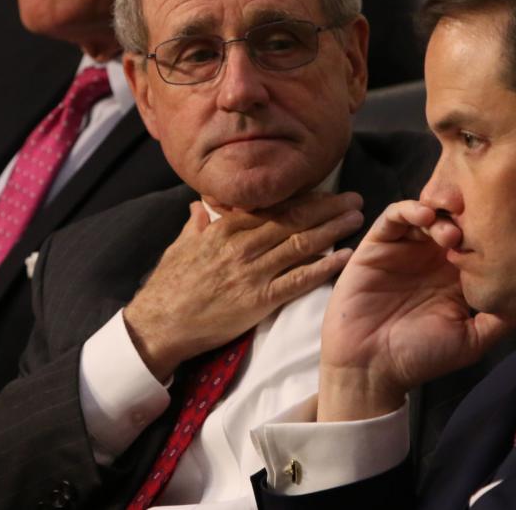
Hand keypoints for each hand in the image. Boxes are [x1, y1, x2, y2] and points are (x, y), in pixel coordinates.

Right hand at [123, 191, 363, 379]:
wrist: (158, 324)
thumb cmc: (169, 285)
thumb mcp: (181, 245)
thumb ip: (197, 224)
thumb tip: (200, 204)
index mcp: (226, 228)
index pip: (274, 206)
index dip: (305, 197)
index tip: (327, 191)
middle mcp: (243, 245)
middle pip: (294, 219)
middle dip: (328, 207)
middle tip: (354, 198)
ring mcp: (252, 272)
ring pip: (301, 243)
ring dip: (332, 229)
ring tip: (356, 219)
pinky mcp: (258, 300)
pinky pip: (298, 280)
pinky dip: (323, 267)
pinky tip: (344, 257)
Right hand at [317, 200, 515, 421]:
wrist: (372, 367)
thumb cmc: (420, 357)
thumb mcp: (472, 339)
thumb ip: (501, 318)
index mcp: (455, 275)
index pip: (476, 238)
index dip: (488, 229)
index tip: (502, 232)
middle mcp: (431, 257)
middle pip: (453, 218)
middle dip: (467, 214)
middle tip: (477, 222)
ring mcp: (404, 248)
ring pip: (426, 212)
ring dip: (441, 212)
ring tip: (451, 229)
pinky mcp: (377, 245)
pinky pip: (394, 217)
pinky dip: (410, 209)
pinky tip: (425, 215)